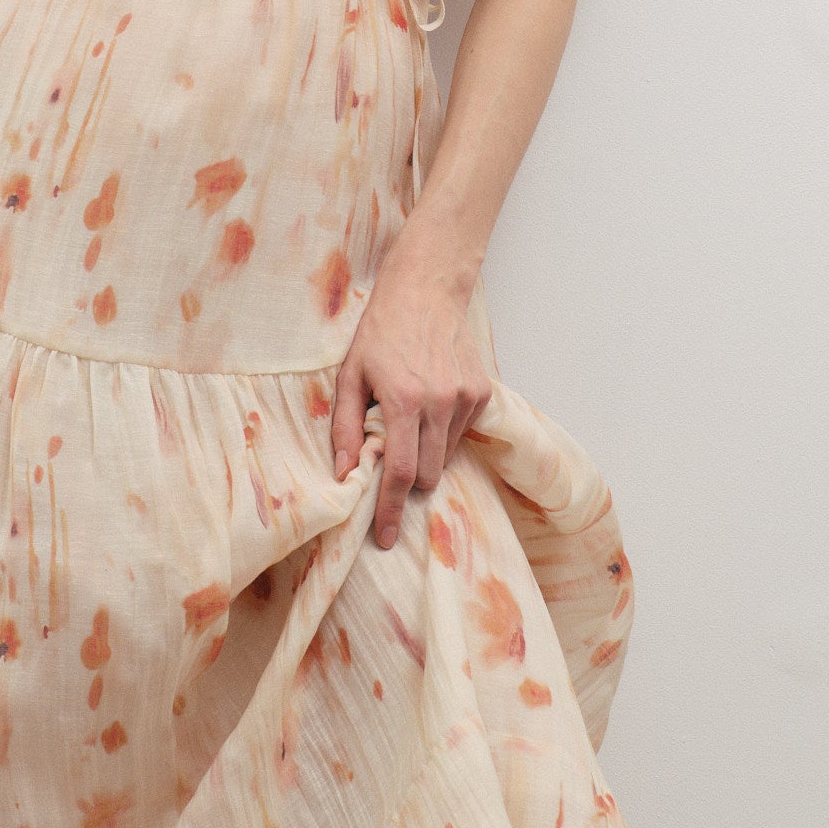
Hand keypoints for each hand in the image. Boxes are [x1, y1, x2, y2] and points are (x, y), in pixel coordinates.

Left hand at [329, 238, 491, 548]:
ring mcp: (466, 398)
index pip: (400, 472)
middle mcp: (440, 402)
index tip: (386, 537)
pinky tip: (429, 402)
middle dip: (407, 479)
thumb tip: (345, 473)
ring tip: (408, 417)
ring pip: (446, 457)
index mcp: (403, 400)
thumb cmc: (381, 331)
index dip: (391, 510)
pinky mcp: (482, 393)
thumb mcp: (349, 375)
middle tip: (389, 453)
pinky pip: (461, 435)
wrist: (426, 290)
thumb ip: (346, 427)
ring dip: (425, 453)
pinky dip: (443, 433)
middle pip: (427, 474)